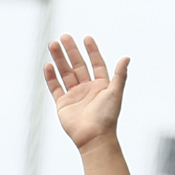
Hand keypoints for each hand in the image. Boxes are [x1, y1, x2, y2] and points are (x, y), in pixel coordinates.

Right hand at [44, 35, 129, 150]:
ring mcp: (74, 96)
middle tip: (64, 36)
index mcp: (101, 86)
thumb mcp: (115, 93)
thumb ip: (120, 75)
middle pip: (78, 65)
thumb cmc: (107, 117)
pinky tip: (48, 65)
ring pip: (65, 73)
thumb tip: (127, 57)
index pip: (96, 64)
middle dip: (71, 51)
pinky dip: (51, 76)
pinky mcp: (63, 104)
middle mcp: (88, 89)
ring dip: (59, 59)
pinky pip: (55, 87)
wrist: (94, 137)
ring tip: (53, 44)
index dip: (92, 51)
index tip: (87, 38)